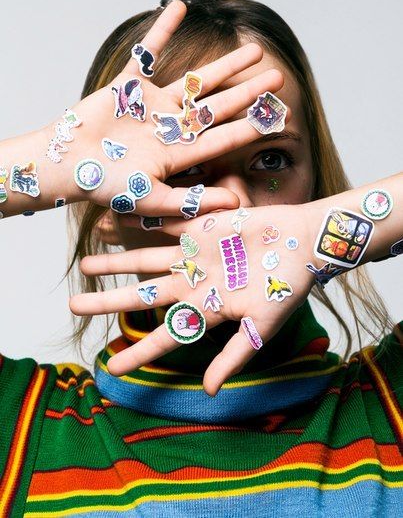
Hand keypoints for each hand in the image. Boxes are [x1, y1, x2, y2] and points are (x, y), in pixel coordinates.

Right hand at [55, 1, 286, 215]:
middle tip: (279, 78)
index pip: (224, 136)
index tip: (280, 117)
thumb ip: (192, 200)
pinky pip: (148, 52)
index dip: (252, 126)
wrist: (66, 166)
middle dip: (249, 92)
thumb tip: (236, 201)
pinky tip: (180, 7)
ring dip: (225, 65)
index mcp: (179, 153)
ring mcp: (152, 104)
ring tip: (254, 50)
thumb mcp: (152, 199)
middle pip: (219, 105)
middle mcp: (172, 126)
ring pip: (196, 80)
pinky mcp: (128, 86)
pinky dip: (162, 30)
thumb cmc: (106, 187)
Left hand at [70, 202, 320, 395]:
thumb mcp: (262, 326)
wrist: (303, 243)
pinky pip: (164, 226)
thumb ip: (234, 355)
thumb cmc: (287, 286)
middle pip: (142, 295)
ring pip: (144, 261)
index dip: (139, 353)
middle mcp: (193, 284)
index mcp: (206, 310)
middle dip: (109, 301)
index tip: (110, 368)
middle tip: (74, 306)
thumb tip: (208, 392)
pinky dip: (140, 224)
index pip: (165, 335)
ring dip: (116, 263)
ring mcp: (193, 256)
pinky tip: (115, 222)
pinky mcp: (200, 229)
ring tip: (85, 265)